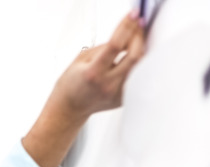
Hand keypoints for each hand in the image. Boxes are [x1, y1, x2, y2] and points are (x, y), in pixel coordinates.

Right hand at [22, 10, 145, 166]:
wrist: (70, 107)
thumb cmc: (72, 84)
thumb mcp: (81, 59)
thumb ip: (103, 48)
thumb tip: (124, 36)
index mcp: (94, 72)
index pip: (116, 45)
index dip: (127, 26)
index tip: (134, 15)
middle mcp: (108, 84)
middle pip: (135, 55)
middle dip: (138, 36)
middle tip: (138, 25)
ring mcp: (117, 93)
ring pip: (139, 66)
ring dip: (138, 49)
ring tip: (133, 40)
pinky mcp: (123, 98)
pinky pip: (135, 77)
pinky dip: (134, 64)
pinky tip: (128, 59)